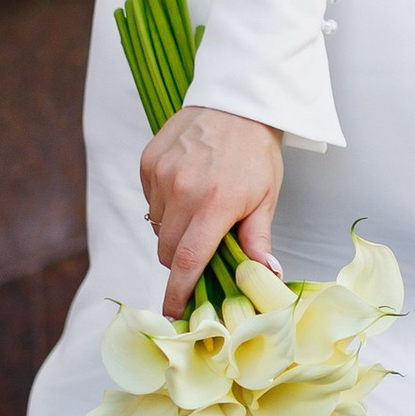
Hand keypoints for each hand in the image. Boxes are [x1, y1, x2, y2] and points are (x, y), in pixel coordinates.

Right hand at [140, 102, 282, 311]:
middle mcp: (182, 190)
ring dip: (173, 230)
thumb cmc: (256, 153)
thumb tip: (266, 277)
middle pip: (166, 250)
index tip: (172, 313)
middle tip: (201, 250)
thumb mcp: (265, 197)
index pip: (186, 261)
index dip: (177, 292)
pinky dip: (164, 204)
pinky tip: (186, 186)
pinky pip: (150, 200)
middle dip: (180, 261)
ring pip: (156, 226)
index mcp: (214, 204)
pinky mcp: (148, 161)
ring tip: (198, 209)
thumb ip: (258, 239)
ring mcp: (161, 174)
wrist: (237, 102)